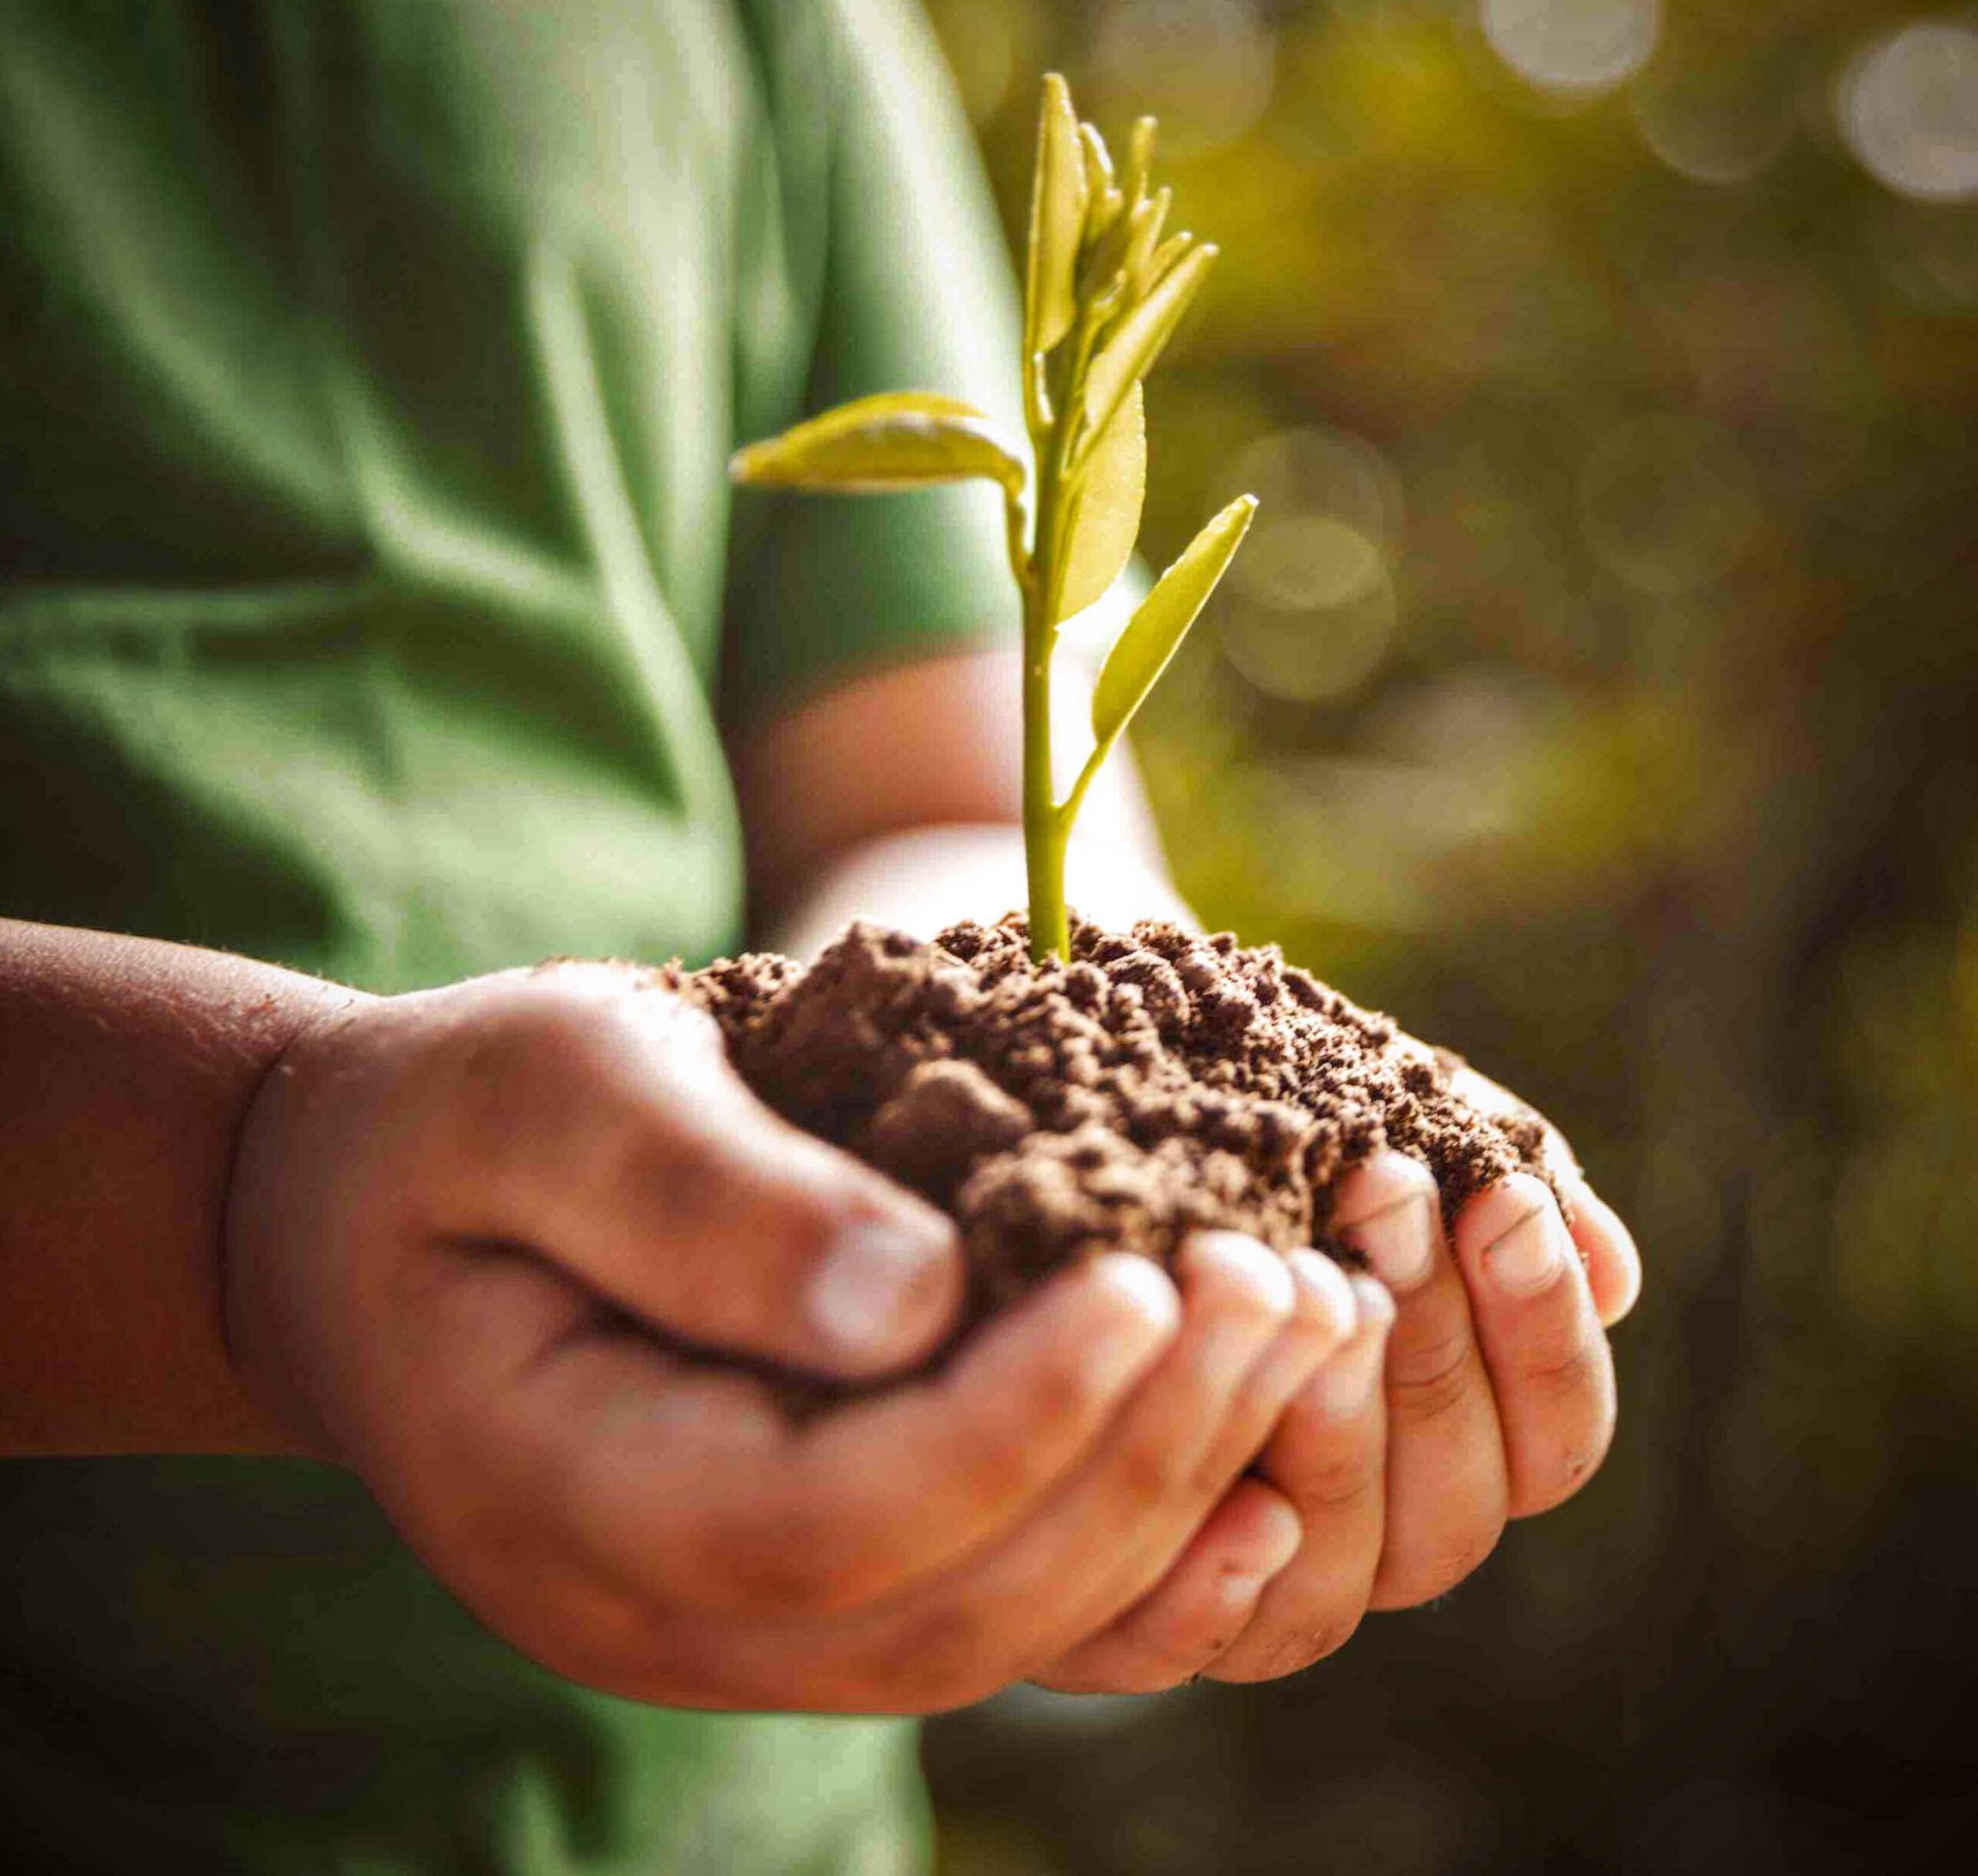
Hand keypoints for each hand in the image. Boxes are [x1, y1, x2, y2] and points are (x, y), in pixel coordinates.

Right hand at [222, 961, 1358, 1712]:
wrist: (371, 1219)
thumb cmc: (459, 1124)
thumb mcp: (550, 1092)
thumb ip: (703, 1197)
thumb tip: (915, 1302)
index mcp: (573, 1489)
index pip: (826, 1517)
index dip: (1011, 1420)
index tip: (1156, 1281)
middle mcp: (666, 1611)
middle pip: (946, 1597)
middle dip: (1140, 1452)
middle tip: (1289, 1287)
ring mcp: (742, 1624)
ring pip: (996, 1627)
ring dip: (1173, 1496)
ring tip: (1312, 1336)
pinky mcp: (812, 1582)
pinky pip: (995, 1615)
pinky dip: (1140, 1570)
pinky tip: (1262, 1488)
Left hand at [1026, 1059, 1640, 1692]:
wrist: (1045, 1103)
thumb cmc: (1225, 1114)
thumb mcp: (1358, 1114)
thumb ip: (1492, 1177)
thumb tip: (1617, 1274)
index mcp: (1432, 1439)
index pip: (1550, 1446)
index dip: (1542, 1334)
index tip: (1503, 1198)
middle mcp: (1345, 1528)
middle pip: (1452, 1518)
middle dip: (1430, 1343)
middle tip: (1377, 1185)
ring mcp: (1225, 1574)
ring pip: (1334, 1588)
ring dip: (1329, 1429)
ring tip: (1291, 1278)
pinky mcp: (1095, 1600)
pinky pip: (1168, 1650)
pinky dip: (1206, 1592)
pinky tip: (1226, 1495)